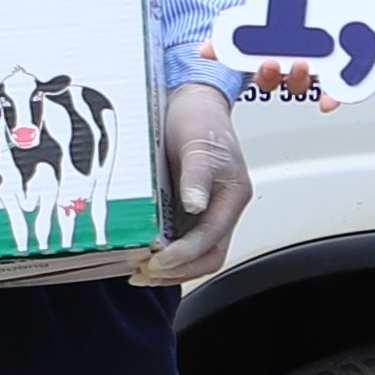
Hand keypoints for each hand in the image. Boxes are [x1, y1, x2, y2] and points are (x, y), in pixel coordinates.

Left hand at [136, 83, 250, 283]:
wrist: (191, 100)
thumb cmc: (199, 118)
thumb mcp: (198, 144)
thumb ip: (197, 177)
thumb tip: (196, 207)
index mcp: (233, 196)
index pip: (212, 240)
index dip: (185, 256)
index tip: (157, 261)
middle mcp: (222, 208)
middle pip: (208, 255)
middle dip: (178, 270)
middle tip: (145, 273)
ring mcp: (206, 211)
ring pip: (196, 254)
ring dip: (171, 268)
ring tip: (141, 272)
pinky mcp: (189, 209)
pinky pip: (182, 241)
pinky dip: (165, 255)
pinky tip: (143, 255)